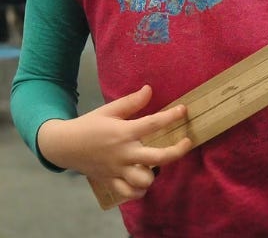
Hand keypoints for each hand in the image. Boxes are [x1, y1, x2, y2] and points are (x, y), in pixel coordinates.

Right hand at [38, 85, 192, 201]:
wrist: (64, 146)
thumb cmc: (90, 124)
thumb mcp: (109, 110)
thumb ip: (131, 102)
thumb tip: (149, 89)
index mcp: (124, 132)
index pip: (153, 124)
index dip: (171, 116)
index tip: (183, 110)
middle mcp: (123, 153)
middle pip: (157, 158)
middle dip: (177, 151)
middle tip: (187, 142)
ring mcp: (117, 170)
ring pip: (144, 181)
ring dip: (155, 173)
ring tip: (158, 163)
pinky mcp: (111, 181)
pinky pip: (128, 193)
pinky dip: (139, 191)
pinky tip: (144, 180)